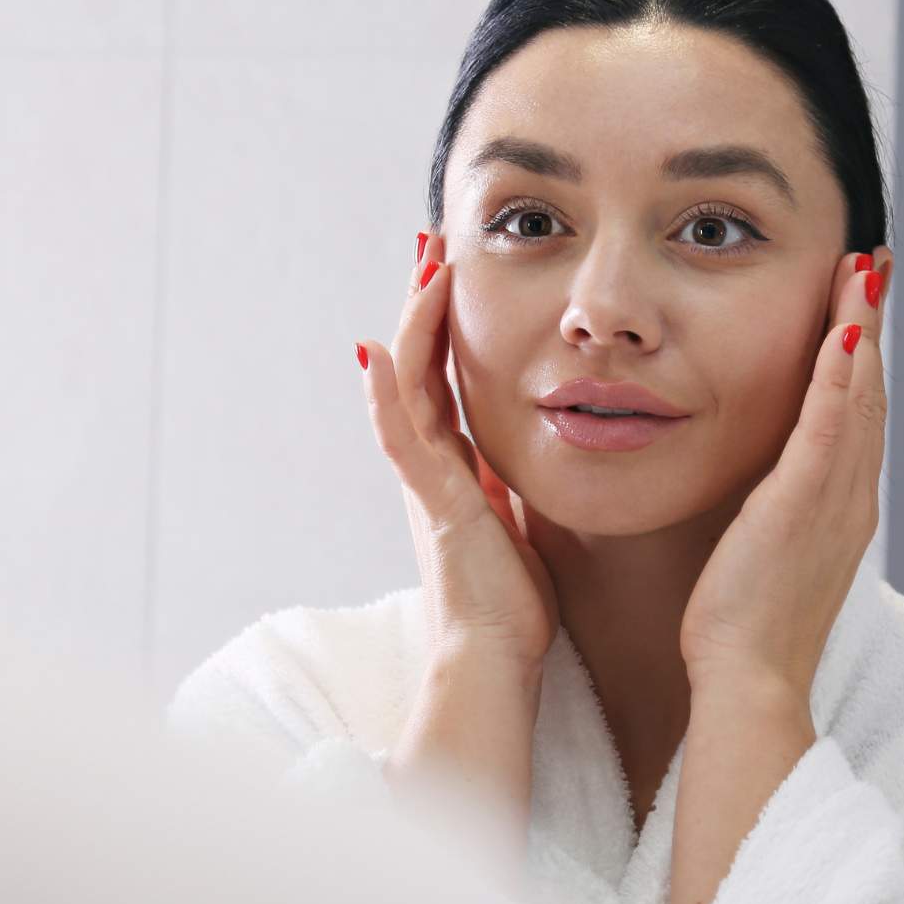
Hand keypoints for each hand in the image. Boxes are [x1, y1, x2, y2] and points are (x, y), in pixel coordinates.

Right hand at [356, 232, 558, 679]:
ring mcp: (424, 481)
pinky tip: (378, 353)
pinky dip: (386, 396)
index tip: (454, 273)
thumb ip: (511, 488)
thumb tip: (525, 457)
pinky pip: (400, 439)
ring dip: (414, 324)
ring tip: (425, 269)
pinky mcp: (430, 502)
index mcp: (455, 468)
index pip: (445, 377)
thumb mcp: (520, 526)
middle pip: (419, 365)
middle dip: (425, 303)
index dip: (446, 325)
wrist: (493, 657)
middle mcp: (430, 466)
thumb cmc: (510, 605)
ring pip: (407, 385)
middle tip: (432, 245)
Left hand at [678, 249, 891, 697]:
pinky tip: (842, 331)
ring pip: (857, 397)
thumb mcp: (758, 554)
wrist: (749, 683)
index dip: (860, 355)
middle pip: (868, 392)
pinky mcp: (803, 506)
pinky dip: (838, 377)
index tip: (858, 302)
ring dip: (862, 329)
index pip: (854, 414)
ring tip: (863, 271)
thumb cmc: (740, 631)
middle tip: (874, 263)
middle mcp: (849, 498)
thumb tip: (749, 486)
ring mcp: (833, 501)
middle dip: (871, 324)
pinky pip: (828, 429)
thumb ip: (763, 512)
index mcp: (838, 508)